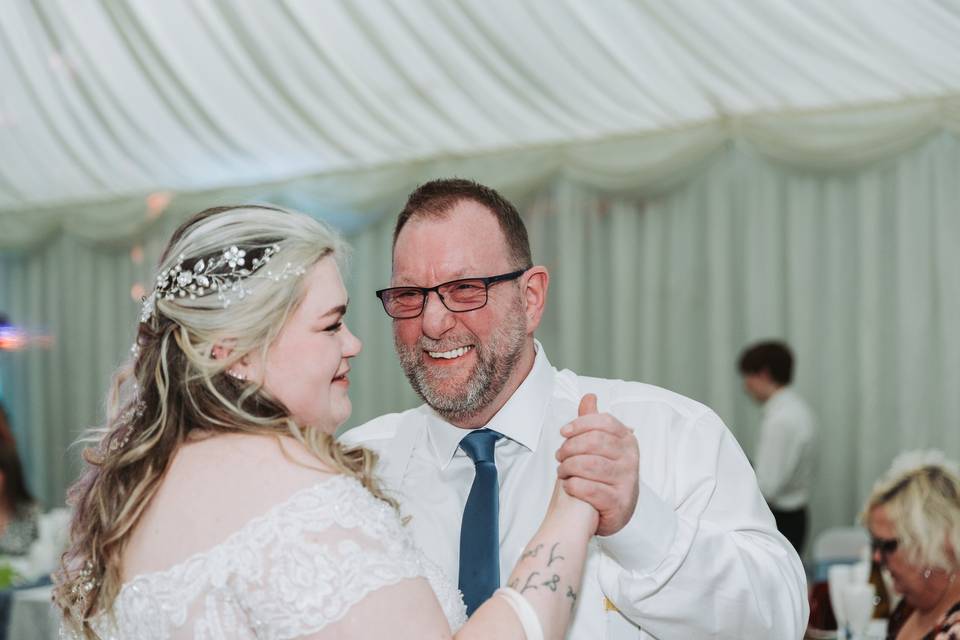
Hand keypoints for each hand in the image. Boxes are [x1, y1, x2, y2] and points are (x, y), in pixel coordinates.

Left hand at [556, 394, 639, 535]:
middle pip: (594, 442)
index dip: (580, 424)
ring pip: (590, 465)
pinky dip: (573, 485)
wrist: (613, 512)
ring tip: (562, 471)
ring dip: (568, 467)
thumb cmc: (603, 474)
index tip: (564, 432)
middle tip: (559, 456)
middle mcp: (631, 459)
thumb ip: (593, 422)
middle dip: (570, 447)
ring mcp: (627, 481)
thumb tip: (590, 397)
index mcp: (627, 440)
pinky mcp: (619, 502)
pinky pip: (589, 488)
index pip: (604, 422)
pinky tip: (568, 485)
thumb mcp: (601, 446)